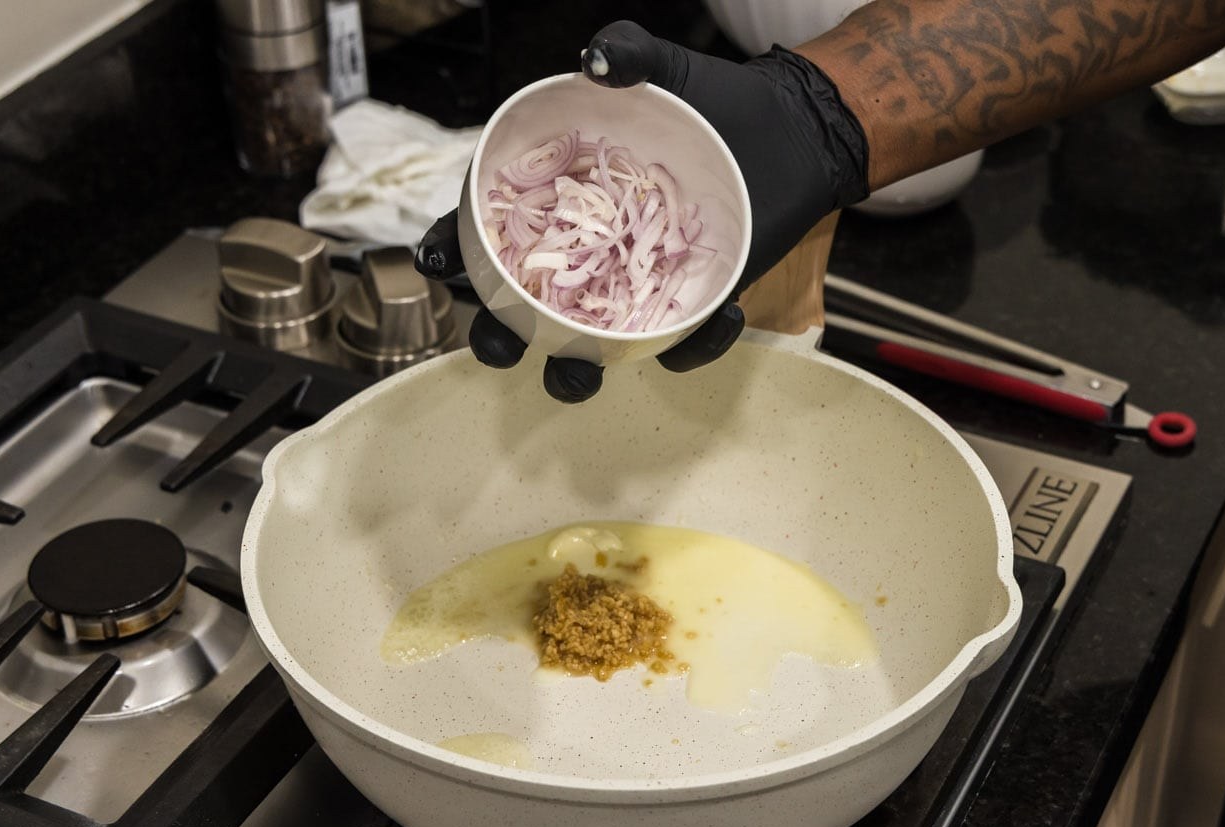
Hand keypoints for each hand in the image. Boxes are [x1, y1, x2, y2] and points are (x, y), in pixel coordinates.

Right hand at [414, 21, 867, 402]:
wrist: (783, 132)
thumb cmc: (705, 104)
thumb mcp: (661, 67)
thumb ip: (626, 52)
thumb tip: (594, 61)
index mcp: (550, 206)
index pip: (481, 237)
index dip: (450, 254)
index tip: (441, 259)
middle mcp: (579, 258)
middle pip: (516, 315)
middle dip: (497, 337)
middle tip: (503, 341)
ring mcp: (629, 291)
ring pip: (585, 355)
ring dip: (574, 376)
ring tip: (581, 373)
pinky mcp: (686, 310)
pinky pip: (678, 346)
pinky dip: (697, 344)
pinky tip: (724, 317)